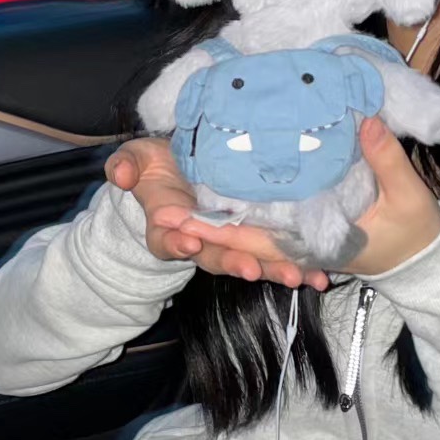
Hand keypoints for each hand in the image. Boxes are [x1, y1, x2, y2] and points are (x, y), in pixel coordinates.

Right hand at [106, 138, 328, 289]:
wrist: (180, 176)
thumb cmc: (155, 168)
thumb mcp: (134, 161)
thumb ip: (124, 165)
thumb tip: (118, 174)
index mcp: (166, 225)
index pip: (167, 238)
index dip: (176, 242)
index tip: (188, 241)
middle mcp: (200, 239)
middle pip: (215, 257)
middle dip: (234, 263)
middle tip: (251, 270)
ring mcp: (230, 241)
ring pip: (251, 260)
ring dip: (273, 270)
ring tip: (296, 277)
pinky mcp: (257, 236)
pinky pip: (276, 254)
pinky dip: (299, 266)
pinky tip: (321, 275)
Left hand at [176, 116, 439, 280]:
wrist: (427, 261)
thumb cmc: (418, 230)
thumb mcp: (408, 195)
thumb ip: (386, 158)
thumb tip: (363, 119)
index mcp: (317, 242)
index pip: (255, 239)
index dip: (215, 231)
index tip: (177, 219)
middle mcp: (301, 246)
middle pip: (240, 241)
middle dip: (198, 232)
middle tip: (158, 217)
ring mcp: (303, 241)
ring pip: (249, 238)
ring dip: (213, 228)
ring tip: (171, 216)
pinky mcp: (308, 233)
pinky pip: (269, 230)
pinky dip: (243, 221)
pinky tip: (218, 206)